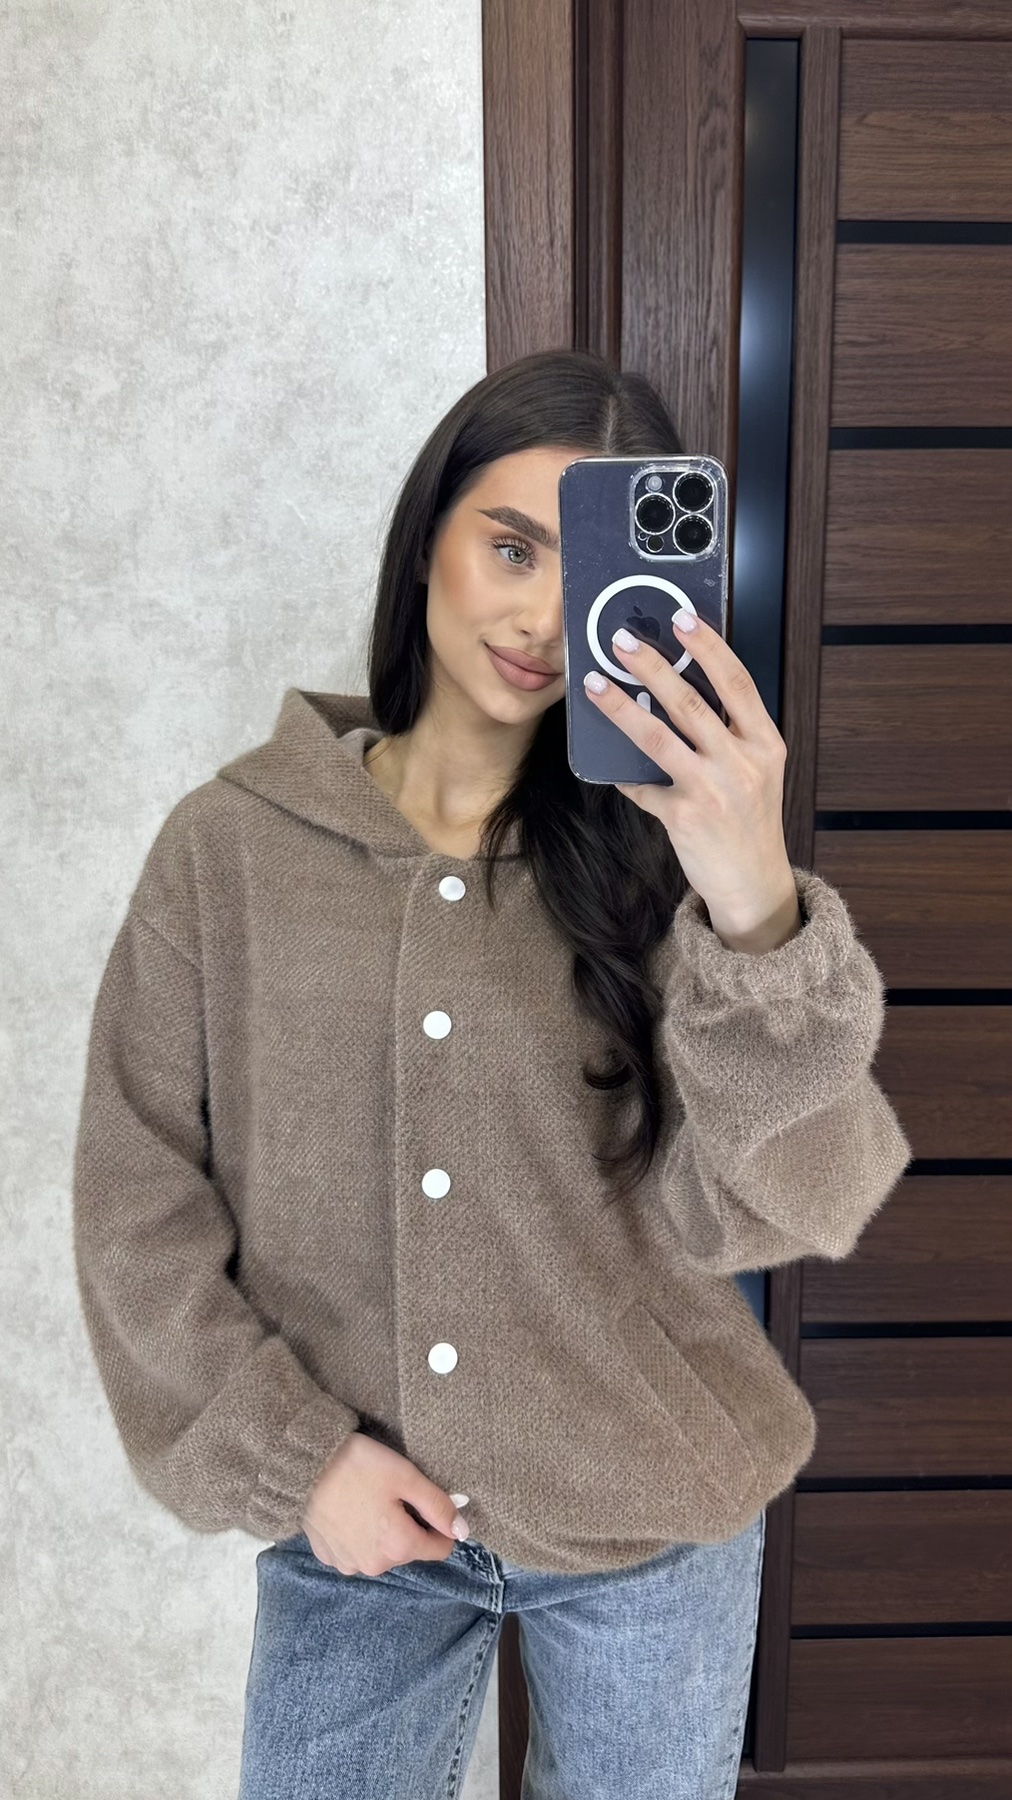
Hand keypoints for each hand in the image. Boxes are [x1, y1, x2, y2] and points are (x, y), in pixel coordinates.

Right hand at [301, 1430, 468, 1575]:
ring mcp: (349, 1564)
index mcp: (399, 1546)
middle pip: (409, 1549)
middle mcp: (375, 1566)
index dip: (440, 1523)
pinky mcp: (329, 1557)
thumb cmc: (357, 1466)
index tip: (424, 1499)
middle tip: (391, 1492)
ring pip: (383, 1551)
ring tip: (367, 1498)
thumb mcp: (406, 1476)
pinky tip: (348, 1508)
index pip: (441, 1548)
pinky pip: (356, 1550)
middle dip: (408, 1524)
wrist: (302, 1465)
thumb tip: (463, 1530)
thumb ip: (438, 1506)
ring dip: (382, 1531)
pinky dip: (358, 1534)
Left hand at [583, 610, 800, 951]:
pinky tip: (604, 763)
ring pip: (658, 736)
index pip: (737, 682)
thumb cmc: (750, 822)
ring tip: (595, 683)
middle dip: (652, 665)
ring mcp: (713, 790)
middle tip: (621, 640)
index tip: (681, 617)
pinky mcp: (684, 817)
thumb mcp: (756, 772)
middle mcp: (742, 763)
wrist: (754, 884)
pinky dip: (621, 774)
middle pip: (691, 702)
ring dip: (621, 706)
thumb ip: (728, 735)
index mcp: (766, 743)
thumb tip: (675, 693)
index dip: (708, 646)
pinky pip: (641, 786)